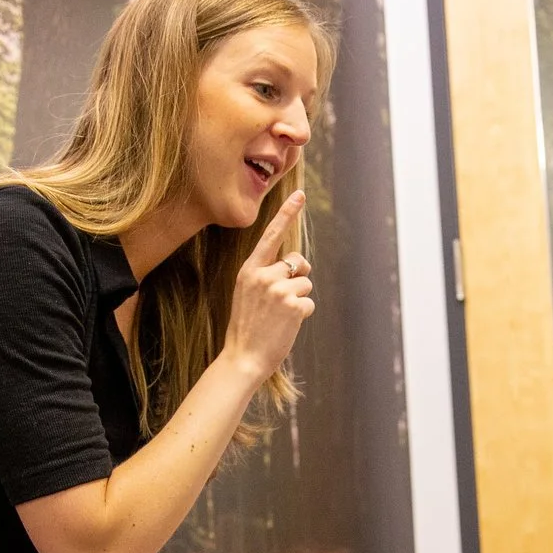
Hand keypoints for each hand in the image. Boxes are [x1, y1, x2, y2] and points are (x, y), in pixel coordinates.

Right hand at [222, 191, 312, 381]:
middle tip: (282, 299)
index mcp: (249, 270)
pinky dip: (302, 314)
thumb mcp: (248, 293)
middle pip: (298, 262)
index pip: (271, 236)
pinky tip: (286, 325)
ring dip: (299, 299)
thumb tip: (299, 264)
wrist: (243, 357)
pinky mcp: (294, 305)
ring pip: (306, 283)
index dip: (287, 214)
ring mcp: (279, 290)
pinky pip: (309, 302)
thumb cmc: (247, 327)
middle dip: (298, 277)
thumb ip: (267, 275)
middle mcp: (263, 275)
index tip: (300, 194)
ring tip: (280, 316)